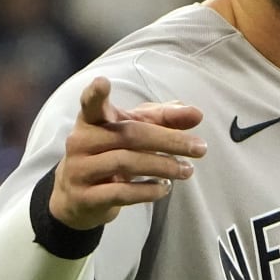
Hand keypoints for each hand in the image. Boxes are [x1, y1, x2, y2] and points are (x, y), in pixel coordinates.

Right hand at [51, 77, 205, 229]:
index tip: (102, 82)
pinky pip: (121, 192)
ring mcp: (79, 170)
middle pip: (129, 134)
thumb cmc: (111, 153)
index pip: (91, 103)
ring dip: (163, 166)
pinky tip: (164, 188)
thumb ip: (164, 119)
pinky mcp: (85, 197)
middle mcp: (81, 141)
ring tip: (187, 170)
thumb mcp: (135, 130)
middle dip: (169, 140)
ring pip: (126, 162)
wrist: (79, 197)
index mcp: (91, 119)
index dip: (95, 94)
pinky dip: (148, 191)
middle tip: (200, 148)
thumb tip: (196, 114)